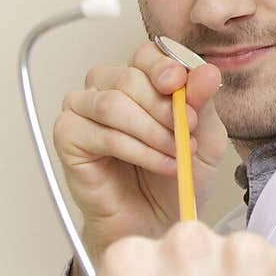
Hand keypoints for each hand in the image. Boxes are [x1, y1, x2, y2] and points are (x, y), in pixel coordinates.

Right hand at [54, 40, 228, 269]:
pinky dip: (138, 151)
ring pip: (114, 103)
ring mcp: (82, 109)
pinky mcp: (67, 136)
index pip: (147, 54)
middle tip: (186, 135)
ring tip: (175, 154)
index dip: (168, 71)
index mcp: (137, 78)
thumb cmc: (172, 179)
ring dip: (152, 131)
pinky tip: (160, 165)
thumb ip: (204, 105)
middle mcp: (105, 87)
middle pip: (130, 77)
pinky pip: (102, 134)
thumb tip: (207, 72)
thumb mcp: (204, 140)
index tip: (187, 95)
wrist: (154, 221)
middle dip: (165, 109)